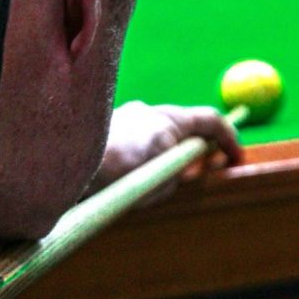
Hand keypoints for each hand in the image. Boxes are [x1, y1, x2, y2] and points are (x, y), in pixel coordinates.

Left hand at [90, 101, 242, 194]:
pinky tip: (119, 182)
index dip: (229, 139)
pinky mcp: (105, 131)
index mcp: (169, 118)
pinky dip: (134, 164)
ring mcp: (125, 118)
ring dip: (157, 162)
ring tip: (142, 187)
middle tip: (191, 178)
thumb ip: (177, 171)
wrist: (63, 164)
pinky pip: (131, 147)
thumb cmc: (117, 168)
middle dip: (190, 154)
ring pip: (155, 141)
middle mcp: (148, 112)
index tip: (235, 159)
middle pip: (182, 130)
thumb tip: (175, 173)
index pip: (211, 121)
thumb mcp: (160, 175)